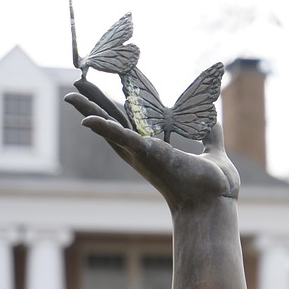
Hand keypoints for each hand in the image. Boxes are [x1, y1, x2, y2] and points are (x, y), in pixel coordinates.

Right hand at [64, 82, 239, 212]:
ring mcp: (144, 153)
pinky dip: (105, 128)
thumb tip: (213, 120)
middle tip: (76, 86)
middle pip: (114, 122)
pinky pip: (123, 137)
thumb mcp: (212, 152)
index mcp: (157, 148)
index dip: (117, 105)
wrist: (217, 201)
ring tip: (71, 96)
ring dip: (90, 111)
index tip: (102, 90)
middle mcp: (145, 151)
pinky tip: (87, 120)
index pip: (133, 122)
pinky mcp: (149, 153)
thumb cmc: (214, 185)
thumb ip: (210, 135)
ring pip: (111, 127)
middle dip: (95, 103)